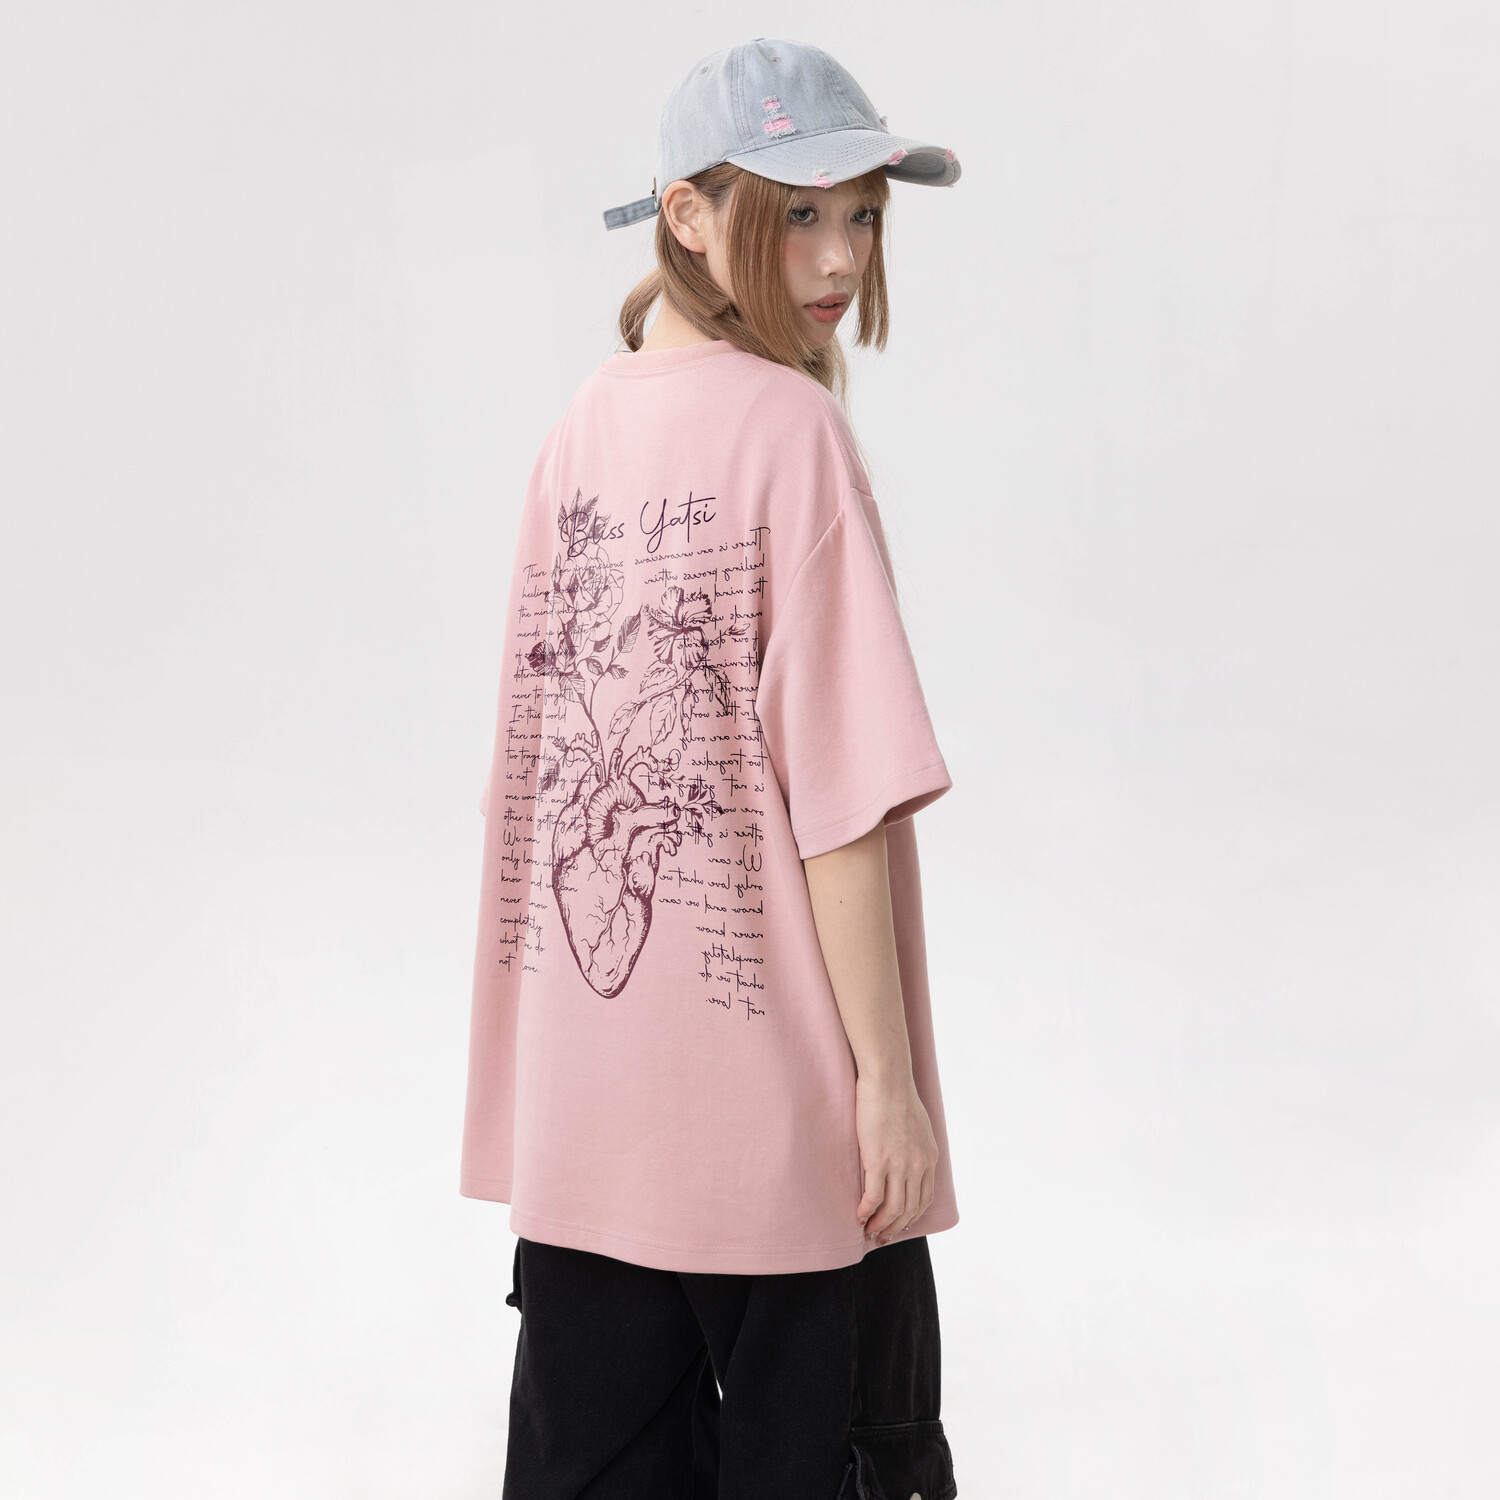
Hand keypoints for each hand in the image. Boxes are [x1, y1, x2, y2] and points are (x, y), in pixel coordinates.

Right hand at [854, 1069, 938, 1243]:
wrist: (888, 1081)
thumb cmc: (898, 1096)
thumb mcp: (920, 1126)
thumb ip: (917, 1147)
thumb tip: (906, 1158)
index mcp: (929, 1158)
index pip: (924, 1199)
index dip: (911, 1217)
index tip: (899, 1225)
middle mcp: (918, 1166)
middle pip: (909, 1210)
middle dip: (895, 1228)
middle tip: (882, 1237)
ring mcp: (899, 1165)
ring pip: (893, 1209)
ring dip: (880, 1225)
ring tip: (869, 1232)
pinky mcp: (878, 1160)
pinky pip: (873, 1197)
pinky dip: (867, 1212)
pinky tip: (859, 1217)